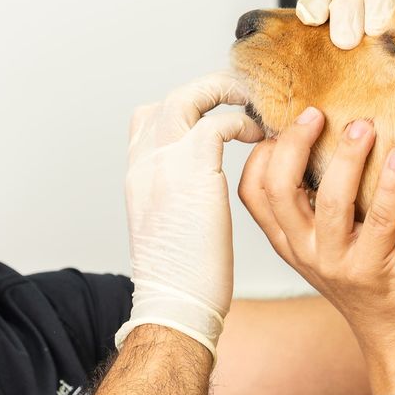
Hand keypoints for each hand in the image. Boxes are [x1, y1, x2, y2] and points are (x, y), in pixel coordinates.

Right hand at [119, 73, 265, 357]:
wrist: (176, 303)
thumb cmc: (182, 280)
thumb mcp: (170, 230)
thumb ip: (177, 201)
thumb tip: (197, 200)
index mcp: (138, 178)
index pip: (147, 120)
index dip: (183, 109)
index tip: (213, 113)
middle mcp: (144, 164)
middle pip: (167, 101)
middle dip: (206, 91)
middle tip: (239, 96)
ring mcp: (163, 163)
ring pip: (187, 98)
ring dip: (223, 94)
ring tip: (252, 104)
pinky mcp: (191, 169)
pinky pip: (217, 122)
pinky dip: (240, 122)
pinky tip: (257, 136)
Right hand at [239, 107, 394, 388]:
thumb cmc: (365, 273)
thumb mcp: (326, 240)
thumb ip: (316, 199)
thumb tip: (324, 131)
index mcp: (288, 239)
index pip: (252, 193)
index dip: (261, 153)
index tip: (286, 123)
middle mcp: (304, 251)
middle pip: (280, 191)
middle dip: (295, 144)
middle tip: (317, 114)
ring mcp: (337, 262)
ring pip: (331, 203)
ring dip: (347, 158)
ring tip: (363, 126)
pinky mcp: (375, 271)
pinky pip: (381, 220)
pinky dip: (390, 186)